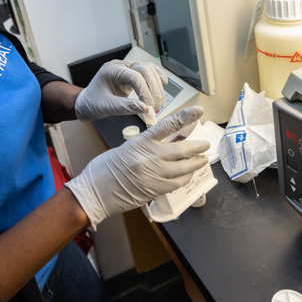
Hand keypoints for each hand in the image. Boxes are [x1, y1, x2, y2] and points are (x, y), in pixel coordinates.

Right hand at [65, 106, 208, 229]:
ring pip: (184, 167)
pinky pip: (178, 182)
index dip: (185, 117)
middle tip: (205, 145)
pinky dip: (186, 177)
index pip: (168, 125)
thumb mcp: (125, 149)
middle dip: (197, 147)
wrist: (96, 191)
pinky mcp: (156, 189)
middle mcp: (150, 157)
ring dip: (196, 163)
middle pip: (182, 149)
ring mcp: (155, 174)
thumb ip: (144, 146)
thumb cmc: (105, 169)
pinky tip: (188, 174)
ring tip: (202, 160)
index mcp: (141, 142)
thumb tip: (163, 146)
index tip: (197, 110)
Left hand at [74, 60, 167, 123]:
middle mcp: (120, 66)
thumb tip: (145, 109)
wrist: (86, 103)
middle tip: (156, 106)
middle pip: (144, 70)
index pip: (135, 76)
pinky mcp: (131, 74)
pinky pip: (147, 71)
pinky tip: (163, 83)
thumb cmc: (92, 103)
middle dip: (153, 88)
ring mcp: (126, 68)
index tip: (149, 107)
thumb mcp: (106, 107)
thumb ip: (125, 107)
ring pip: (148, 69)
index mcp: (111, 70)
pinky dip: (156, 77)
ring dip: (157, 84)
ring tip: (159, 101)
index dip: (145, 92)